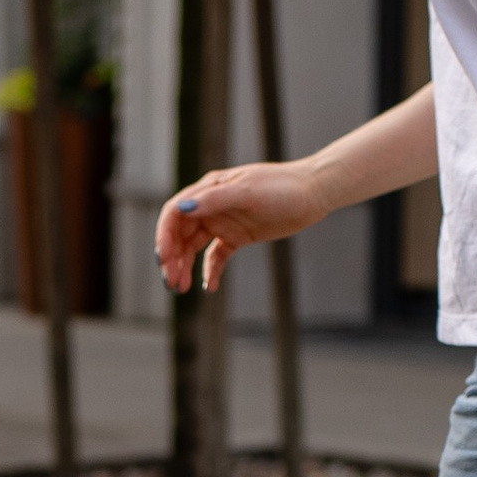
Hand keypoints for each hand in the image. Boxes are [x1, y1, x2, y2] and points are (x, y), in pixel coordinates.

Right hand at [156, 161, 321, 293]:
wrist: (313, 193)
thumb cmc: (282, 187)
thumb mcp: (247, 192)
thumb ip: (214, 200)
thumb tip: (182, 209)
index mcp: (209, 189)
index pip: (174, 213)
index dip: (164, 236)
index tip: (164, 260)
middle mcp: (211, 205)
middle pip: (180, 233)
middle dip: (172, 257)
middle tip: (171, 283)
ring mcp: (224, 221)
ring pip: (194, 247)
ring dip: (185, 266)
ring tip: (181, 288)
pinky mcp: (237, 236)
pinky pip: (216, 256)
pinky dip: (209, 270)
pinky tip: (207, 287)